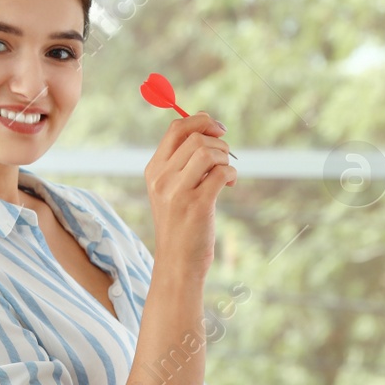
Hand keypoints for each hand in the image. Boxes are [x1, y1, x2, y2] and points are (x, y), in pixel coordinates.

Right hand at [143, 111, 234, 275]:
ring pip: (208, 152)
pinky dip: (231, 175)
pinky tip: (228, 185)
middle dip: (218, 143)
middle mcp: (162, 179)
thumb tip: (208, 125)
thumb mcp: (171, 191)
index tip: (218, 129)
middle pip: (195, 138)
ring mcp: (178, 192)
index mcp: (154, 171)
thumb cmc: (180, 225)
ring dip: (225, 158)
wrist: (178, 263)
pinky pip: (221, 173)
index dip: (201, 121)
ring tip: (225, 174)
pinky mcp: (197, 205)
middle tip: (225, 159)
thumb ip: (183, 162)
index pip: (176, 129)